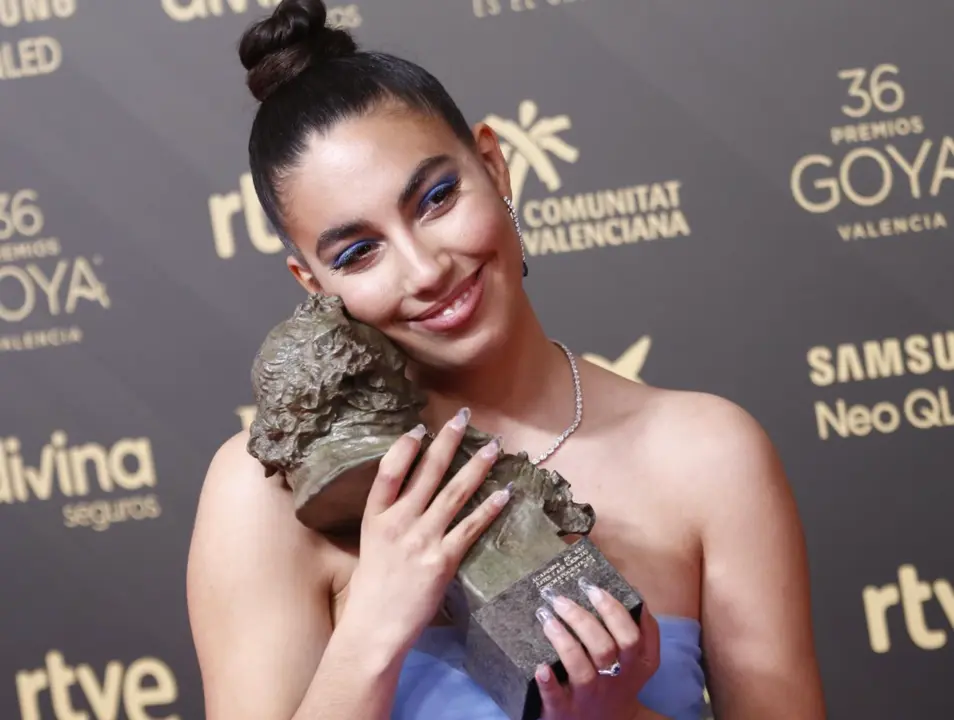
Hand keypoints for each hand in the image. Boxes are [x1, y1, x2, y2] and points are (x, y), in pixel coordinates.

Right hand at [339, 408, 511, 655]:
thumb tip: (415, 490)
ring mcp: (421, 541)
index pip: (388, 472)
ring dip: (476, 468)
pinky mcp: (442, 562)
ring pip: (454, 494)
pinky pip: (470, 529)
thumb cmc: (374, 587)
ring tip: (494, 448)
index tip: (420, 428)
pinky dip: (488, 510)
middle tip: (463, 419)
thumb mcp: (372, 543)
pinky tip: (504, 494)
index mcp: (376, 517)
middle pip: (426, 474)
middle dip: (447, 443)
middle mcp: (398, 523)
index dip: (405, 448)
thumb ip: (391, 516)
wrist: (376, 628)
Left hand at [534, 581, 660, 719]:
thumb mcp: (638, 660)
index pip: (632, 635)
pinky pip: (556, 698)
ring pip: (580, 669)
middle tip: (559, 599)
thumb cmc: (618, 680)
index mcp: (636, 665)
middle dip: (581, 619)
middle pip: (604, 648)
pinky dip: (548, 683)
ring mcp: (589, 696)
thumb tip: (633, 589)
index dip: (613, 610)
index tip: (593, 589)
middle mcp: (614, 680)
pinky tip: (540, 667)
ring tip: (545, 617)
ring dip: (563, 641)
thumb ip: (641, 630)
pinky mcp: (564, 710)